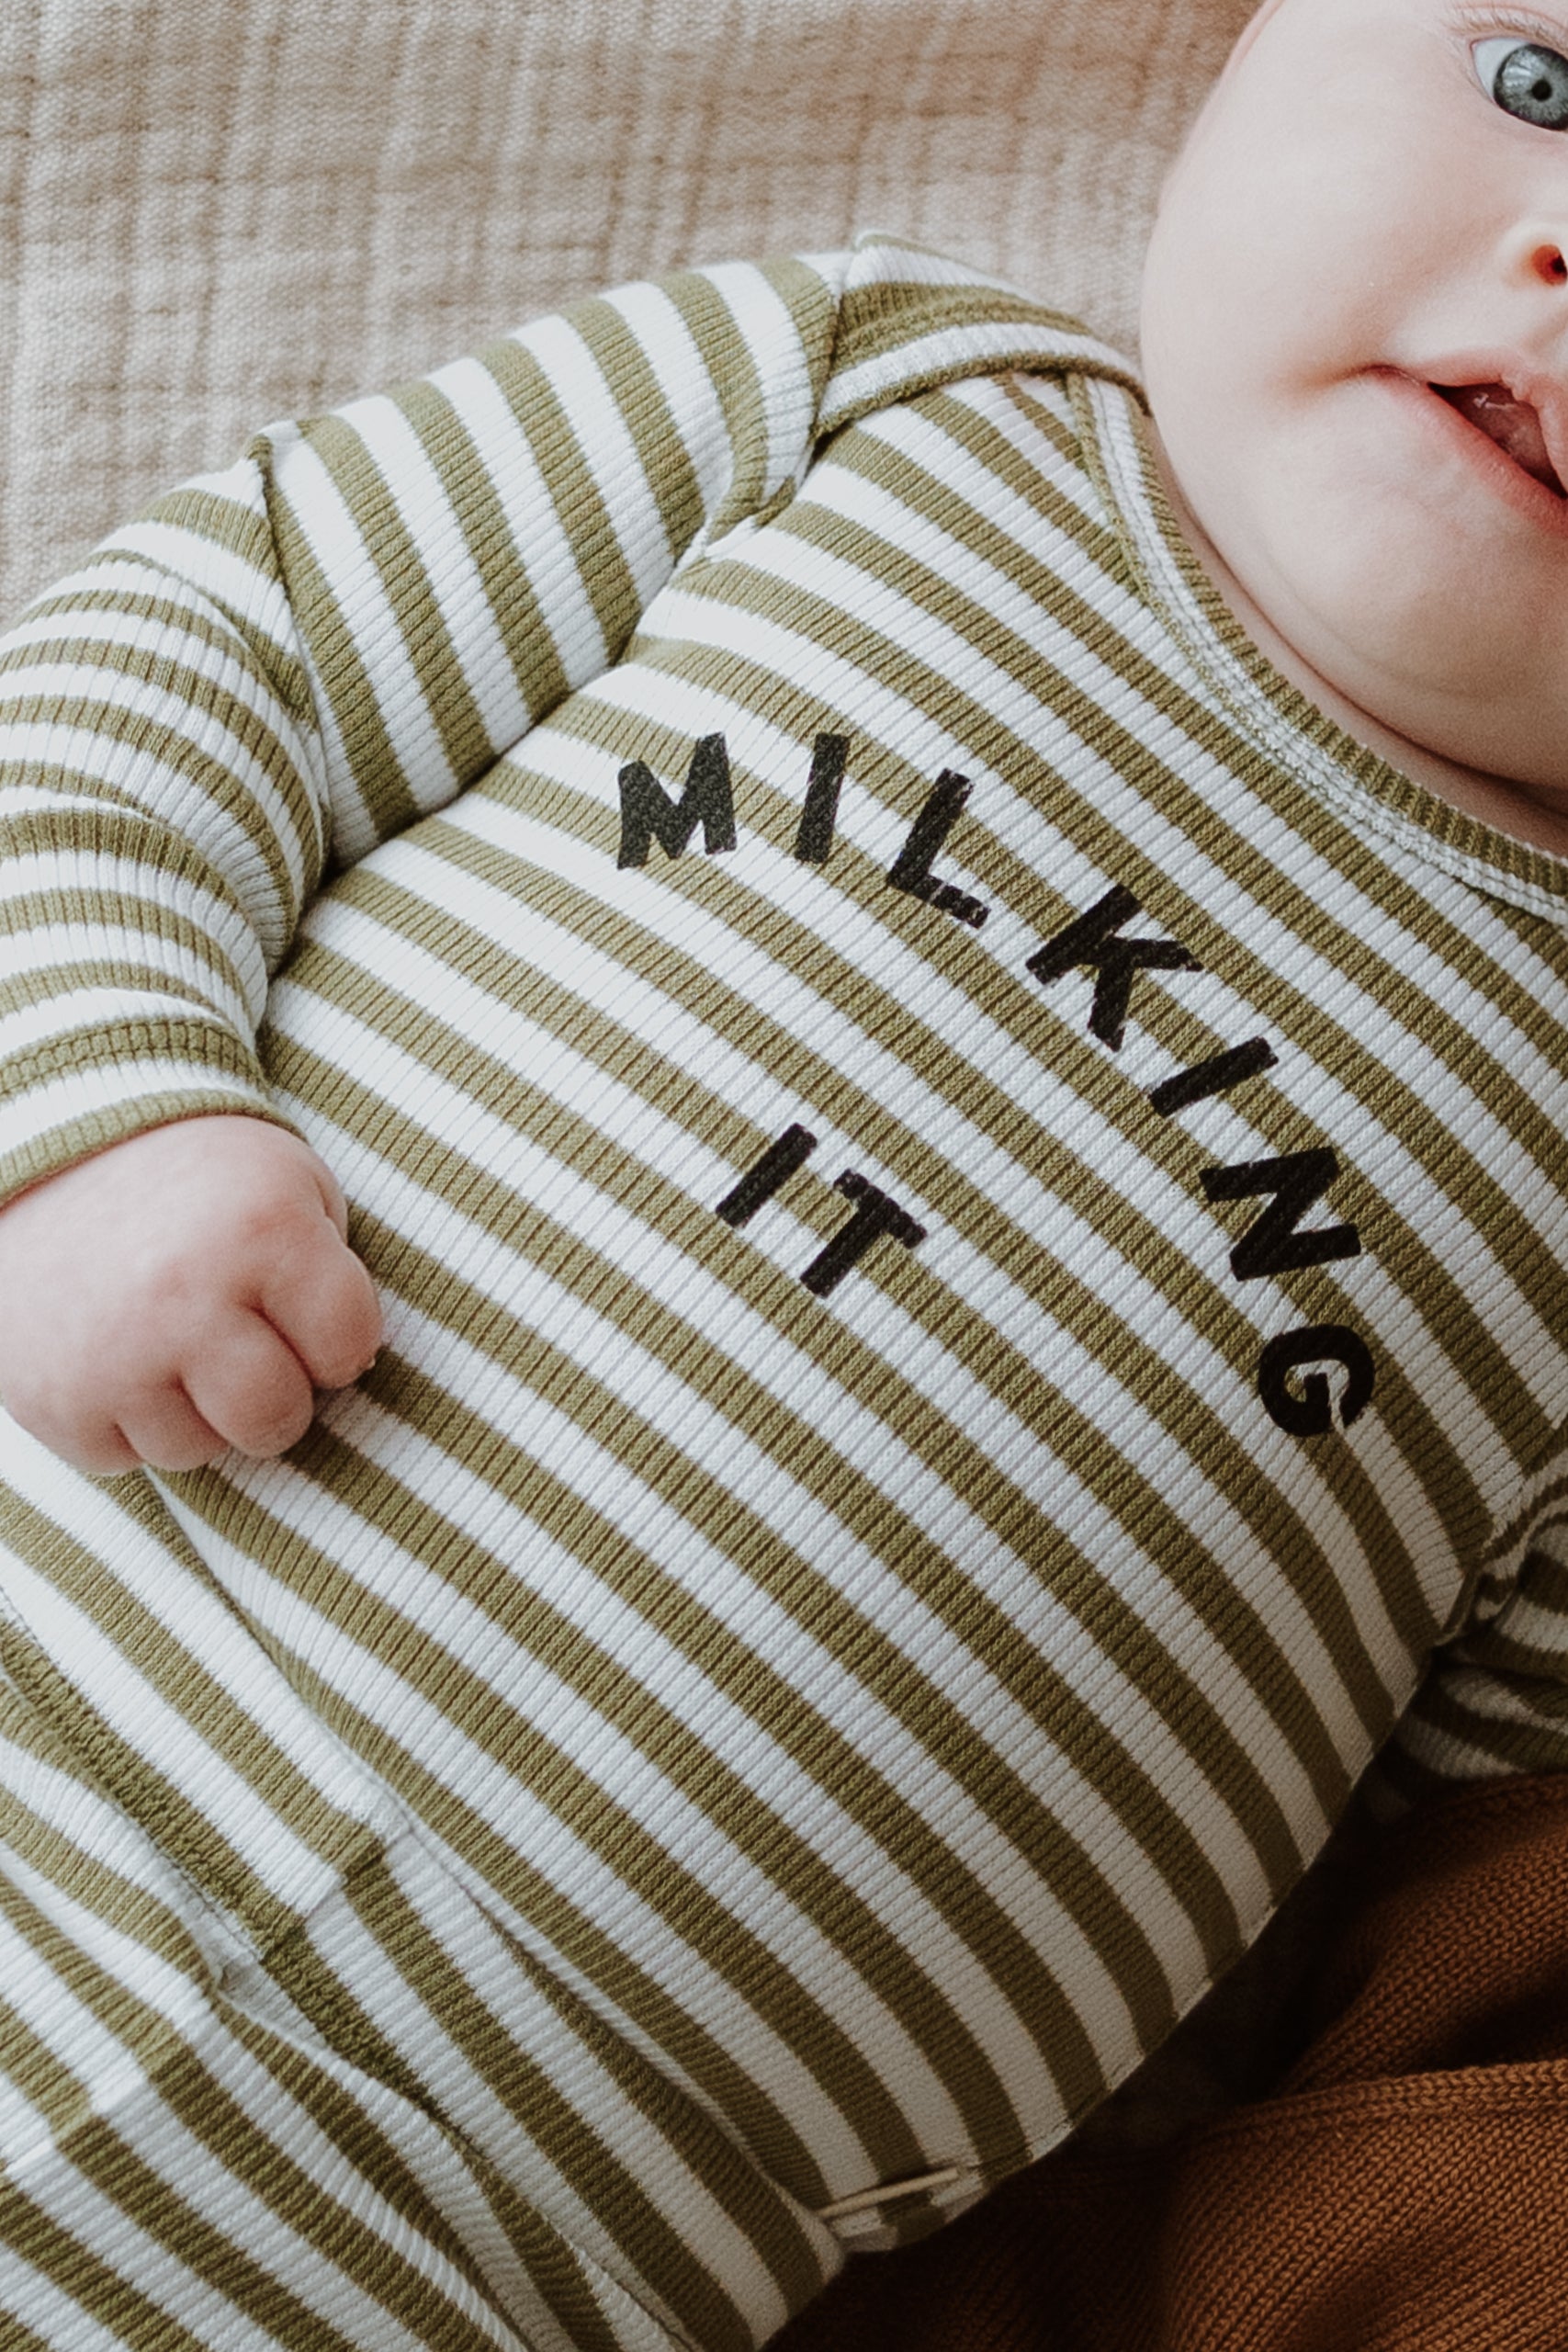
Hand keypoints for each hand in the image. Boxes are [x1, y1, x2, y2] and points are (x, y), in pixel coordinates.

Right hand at [0, 1115, 382, 1472]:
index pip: (350, 1347)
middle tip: (248, 1346)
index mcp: (261, 1232)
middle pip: (274, 1418)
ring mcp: (110, 1355)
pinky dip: (130, 1420)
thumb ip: (333, 1273)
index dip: (339, 1338)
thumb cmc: (202, 1180)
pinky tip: (121, 1355)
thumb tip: (353, 1373)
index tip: (309, 1315)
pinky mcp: (50, 1399)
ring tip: (173, 1339)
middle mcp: (183, 1297)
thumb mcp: (291, 1183)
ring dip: (197, 1410)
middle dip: (275, 1395)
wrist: (56, 1156)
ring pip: (197, 1448)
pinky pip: (124, 1457)